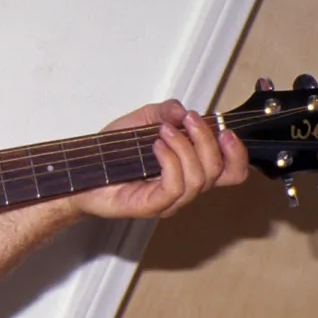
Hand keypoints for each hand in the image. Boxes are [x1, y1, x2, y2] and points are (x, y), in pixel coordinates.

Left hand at [72, 99, 249, 220]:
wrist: (80, 172)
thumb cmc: (110, 153)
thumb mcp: (140, 122)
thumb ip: (164, 112)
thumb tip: (183, 111)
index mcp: (189, 170)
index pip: (231, 172)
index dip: (238, 154)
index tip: (225, 130)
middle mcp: (184, 188)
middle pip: (218, 171)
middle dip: (206, 140)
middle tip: (187, 120)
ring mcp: (169, 200)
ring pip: (198, 178)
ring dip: (185, 147)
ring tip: (162, 132)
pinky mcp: (151, 206)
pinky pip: (175, 187)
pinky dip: (170, 162)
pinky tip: (156, 147)